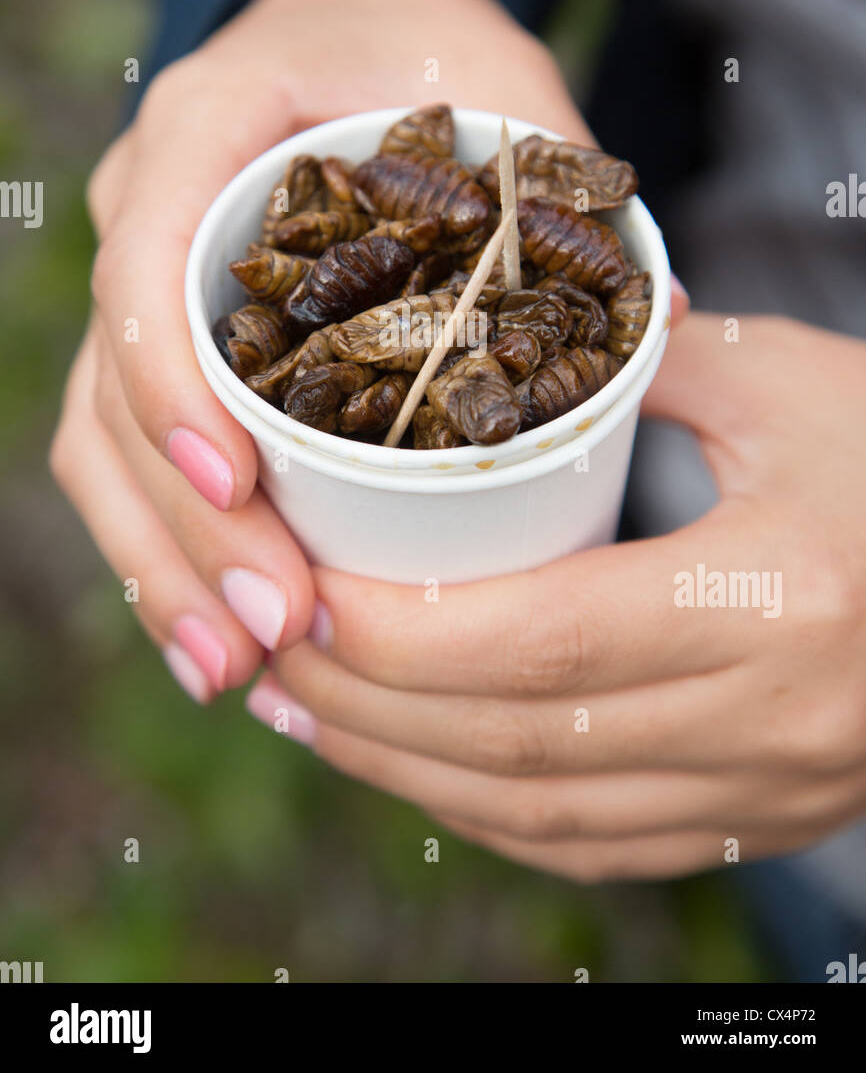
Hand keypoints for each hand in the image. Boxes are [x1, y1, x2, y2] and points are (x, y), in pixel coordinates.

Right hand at [51, 0, 604, 701]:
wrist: (344, 26)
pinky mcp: (169, 344)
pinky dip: (171, 546)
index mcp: (206, 129)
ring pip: (104, 441)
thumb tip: (663, 317)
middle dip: (185, 525)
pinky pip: (133, 453)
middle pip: (114, 388)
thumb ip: (559, 179)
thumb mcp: (496, 78)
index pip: (146, 262)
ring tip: (235, 670)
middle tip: (275, 630)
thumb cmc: (417, 48)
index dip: (171, 380)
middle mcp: (147, 210)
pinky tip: (224, 636)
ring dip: (162, 564)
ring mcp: (147, 284)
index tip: (239, 482)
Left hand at [260, 314, 865, 880]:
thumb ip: (639, 363)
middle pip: (521, 743)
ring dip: (405, 771)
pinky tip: (418, 764)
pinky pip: (599, 842)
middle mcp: (773, 721)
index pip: (544, 647)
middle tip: (272, 646)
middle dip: (368, 705)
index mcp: (777, 599)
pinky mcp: (762, 814)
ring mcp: (772, 789)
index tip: (305, 589)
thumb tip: (503, 348)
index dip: (400, 633)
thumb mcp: (787, 382)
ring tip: (310, 711)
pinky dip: (488, 809)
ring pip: (546, 814)